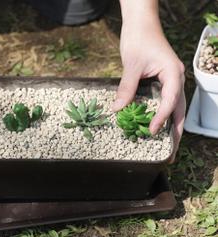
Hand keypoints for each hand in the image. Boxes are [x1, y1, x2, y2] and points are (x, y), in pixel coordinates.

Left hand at [113, 0, 185, 161]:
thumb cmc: (138, 39)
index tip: (152, 132)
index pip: (170, 100)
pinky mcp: (163, 82)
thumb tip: (117, 110)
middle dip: (176, 131)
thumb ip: (126, 88)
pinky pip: (166, 102)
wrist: (141, 23)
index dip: (162, 118)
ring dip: (172, 126)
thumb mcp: (131, 65)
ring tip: (168, 145)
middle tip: (171, 152)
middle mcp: (176, 79)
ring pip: (175, 107)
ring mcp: (171, 81)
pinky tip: (157, 126)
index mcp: (173, 73)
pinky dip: (163, 116)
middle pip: (180, 109)